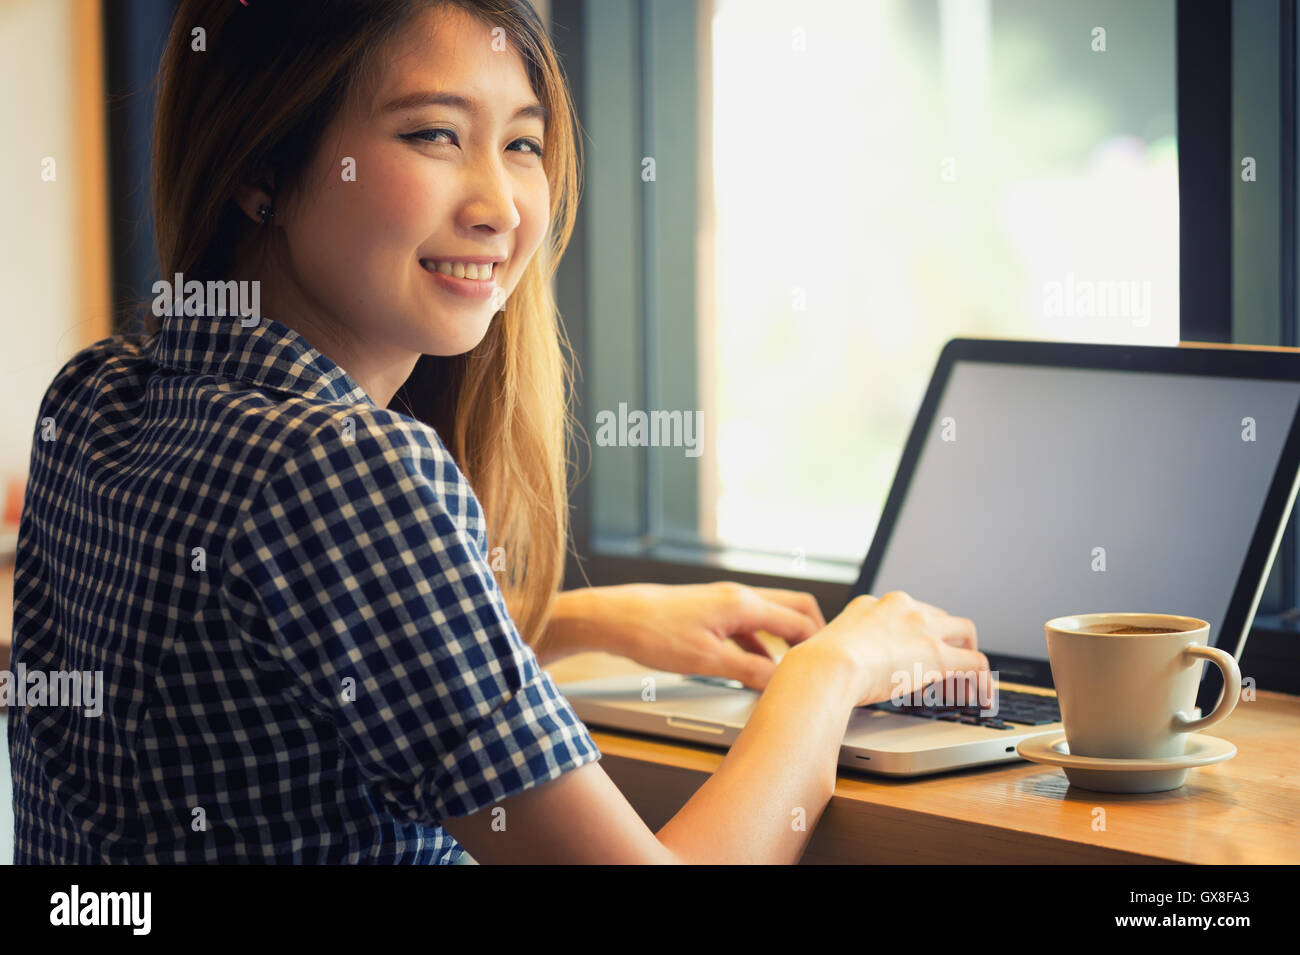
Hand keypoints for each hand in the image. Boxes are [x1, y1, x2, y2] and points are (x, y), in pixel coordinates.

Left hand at [593, 581, 825, 690]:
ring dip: (784, 641)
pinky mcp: (710, 611)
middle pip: (793, 609)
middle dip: (811, 635)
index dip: (819, 646)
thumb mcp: (707, 662)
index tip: (830, 668)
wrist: (614, 618)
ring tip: (792, 671)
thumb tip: (781, 682)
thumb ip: (748, 671)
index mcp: (744, 604)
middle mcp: (738, 596)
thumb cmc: (653, 633)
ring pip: (770, 618)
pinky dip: (760, 644)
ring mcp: (724, 602)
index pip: (800, 621)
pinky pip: (748, 626)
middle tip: (822, 663)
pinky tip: (755, 667)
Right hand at [797, 590, 988, 706]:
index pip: (907, 613)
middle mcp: (901, 607)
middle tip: (943, 669)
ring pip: (964, 633)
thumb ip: (837, 652)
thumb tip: (820, 667)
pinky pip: (975, 663)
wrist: (827, 667)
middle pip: (939, 618)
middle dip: (945, 641)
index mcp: (873, 605)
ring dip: (967, 655)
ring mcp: (922, 628)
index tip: (913, 656)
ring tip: (965, 682)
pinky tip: (981, 697)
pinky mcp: (938, 653)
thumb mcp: (827, 648)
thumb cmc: (817, 665)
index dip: (915, 637)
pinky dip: (981, 681)